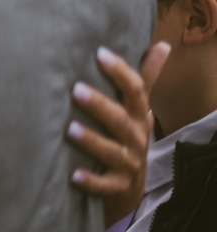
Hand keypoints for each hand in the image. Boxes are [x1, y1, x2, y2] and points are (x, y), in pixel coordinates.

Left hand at [67, 42, 170, 227]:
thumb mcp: (137, 107)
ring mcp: (130, 163)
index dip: (120, 72)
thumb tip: (163, 45)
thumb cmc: (128, 134)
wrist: (131, 185)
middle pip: (120, 120)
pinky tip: (73, 175)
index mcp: (139, 115)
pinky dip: (91, 181)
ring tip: (69, 129)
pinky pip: (106, 185)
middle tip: (75, 89)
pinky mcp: (118, 186)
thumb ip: (144, 77)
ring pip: (112, 151)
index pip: (136, 90)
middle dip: (99, 105)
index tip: (100, 53)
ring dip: (92, 140)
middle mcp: (137, 137)